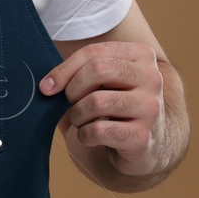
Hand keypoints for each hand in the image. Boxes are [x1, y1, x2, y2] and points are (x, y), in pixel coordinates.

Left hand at [40, 41, 167, 176]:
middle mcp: (152, 78)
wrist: (145, 145)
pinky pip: (99, 130)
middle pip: (98, 69)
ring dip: (78, 115)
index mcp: (141, 55)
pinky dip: (85, 135)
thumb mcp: (103, 81)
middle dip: (73, 89)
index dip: (64, 69)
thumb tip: (47, 84)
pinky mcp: (143, 137)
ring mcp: (150, 108)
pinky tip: (91, 136)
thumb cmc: (115, 106)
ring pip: (96, 102)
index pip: (94, 52)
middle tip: (71, 103)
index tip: (47, 86)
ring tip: (82, 120)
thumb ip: (80, 71)